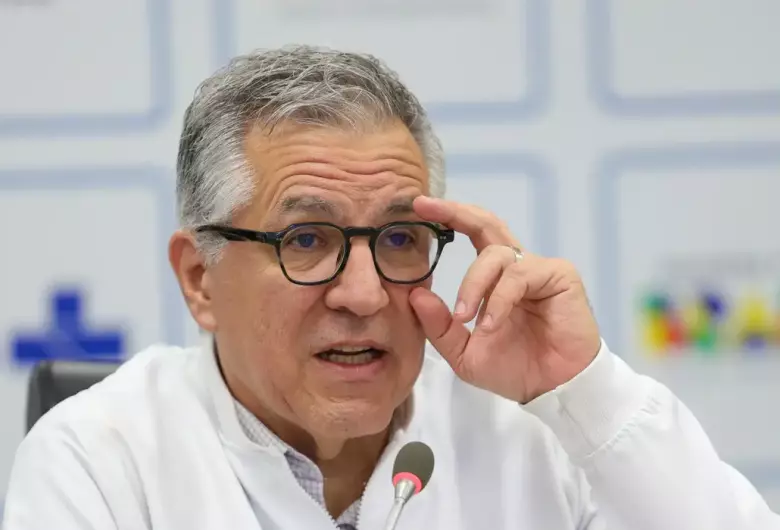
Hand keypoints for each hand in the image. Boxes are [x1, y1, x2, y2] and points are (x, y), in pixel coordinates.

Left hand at [409, 196, 601, 403]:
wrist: (552, 390)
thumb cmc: (514, 369)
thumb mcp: (465, 352)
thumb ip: (439, 325)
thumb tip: (414, 293)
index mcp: (495, 278)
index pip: (472, 236)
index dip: (448, 217)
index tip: (418, 206)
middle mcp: (517, 266)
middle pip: (487, 224)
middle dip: (455, 213)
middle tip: (426, 208)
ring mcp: (538, 269)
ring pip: (496, 256)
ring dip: (473, 285)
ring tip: (465, 318)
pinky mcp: (559, 276)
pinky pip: (519, 276)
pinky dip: (498, 300)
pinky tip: (490, 324)